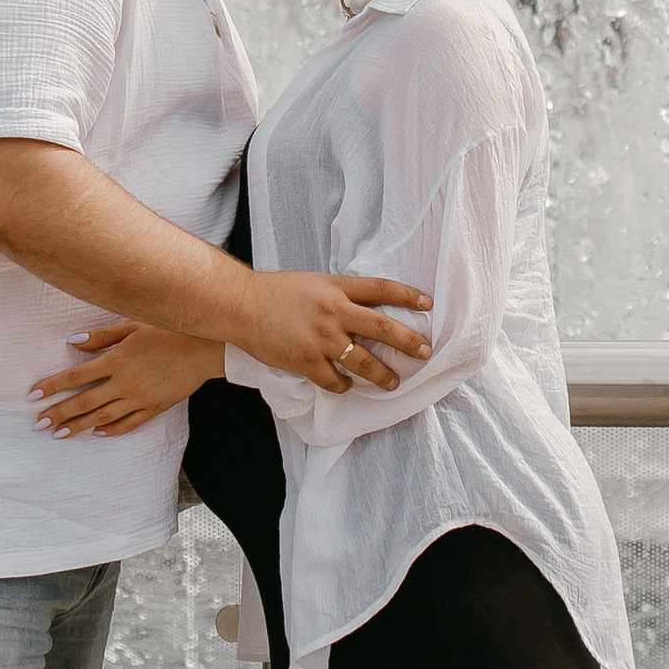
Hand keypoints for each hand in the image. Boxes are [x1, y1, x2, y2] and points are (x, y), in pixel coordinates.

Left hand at [31, 325, 221, 437]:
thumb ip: (101, 336)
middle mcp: (125, 383)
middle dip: (58, 413)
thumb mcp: (133, 324)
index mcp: (117, 360)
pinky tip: (97, 433)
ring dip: (78, 427)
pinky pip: (129, 423)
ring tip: (58, 434)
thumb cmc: (170, 330)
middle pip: (84, 402)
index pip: (76, 377)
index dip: (52, 386)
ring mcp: (140, 399)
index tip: (32, 395)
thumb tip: (72, 342)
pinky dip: (111, 430)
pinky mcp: (155, 408)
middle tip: (37, 424)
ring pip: (102, 418)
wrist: (206, 348)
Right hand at [233, 271, 431, 398]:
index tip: (428, 303)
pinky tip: (346, 386)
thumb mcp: (314, 282)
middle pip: (382, 328)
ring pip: (363, 361)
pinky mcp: (305, 360)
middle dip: (408, 341)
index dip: (408, 295)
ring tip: (393, 382)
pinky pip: (334, 380)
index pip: (381, 289)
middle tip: (425, 352)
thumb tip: (364, 305)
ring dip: (382, 375)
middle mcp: (333, 312)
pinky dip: (343, 386)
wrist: (240, 305)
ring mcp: (320, 338)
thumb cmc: (275, 292)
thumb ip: (339, 293)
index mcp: (336, 287)